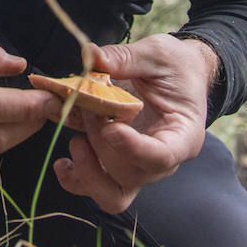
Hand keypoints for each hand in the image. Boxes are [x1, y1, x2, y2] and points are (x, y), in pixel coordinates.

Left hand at [51, 34, 218, 213]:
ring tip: (76, 139)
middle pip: (131, 175)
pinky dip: (77, 178)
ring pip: (112, 193)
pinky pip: (97, 187)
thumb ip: (125, 57)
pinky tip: (63, 161)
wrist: (180, 74)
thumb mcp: (156, 53)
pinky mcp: (118, 165)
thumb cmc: (175, 65)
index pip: (162, 156)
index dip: (133, 149)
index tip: (110, 128)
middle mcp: (163, 161)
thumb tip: (89, 55)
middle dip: (102, 144)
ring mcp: (139, 167)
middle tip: (90, 109)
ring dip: (87, 170)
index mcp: (183, 135)